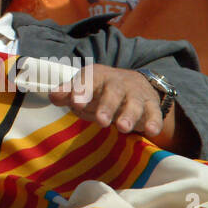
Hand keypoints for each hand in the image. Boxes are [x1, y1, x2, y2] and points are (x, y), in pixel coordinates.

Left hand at [49, 64, 165, 137]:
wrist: (131, 83)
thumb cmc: (98, 90)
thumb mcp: (81, 89)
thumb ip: (66, 94)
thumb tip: (53, 96)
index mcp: (96, 76)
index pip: (88, 81)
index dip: (82, 91)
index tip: (76, 103)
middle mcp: (117, 83)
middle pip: (113, 92)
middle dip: (107, 106)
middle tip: (101, 121)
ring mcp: (135, 94)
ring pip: (134, 103)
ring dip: (129, 115)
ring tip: (122, 128)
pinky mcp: (151, 105)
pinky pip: (154, 113)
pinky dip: (154, 121)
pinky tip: (151, 131)